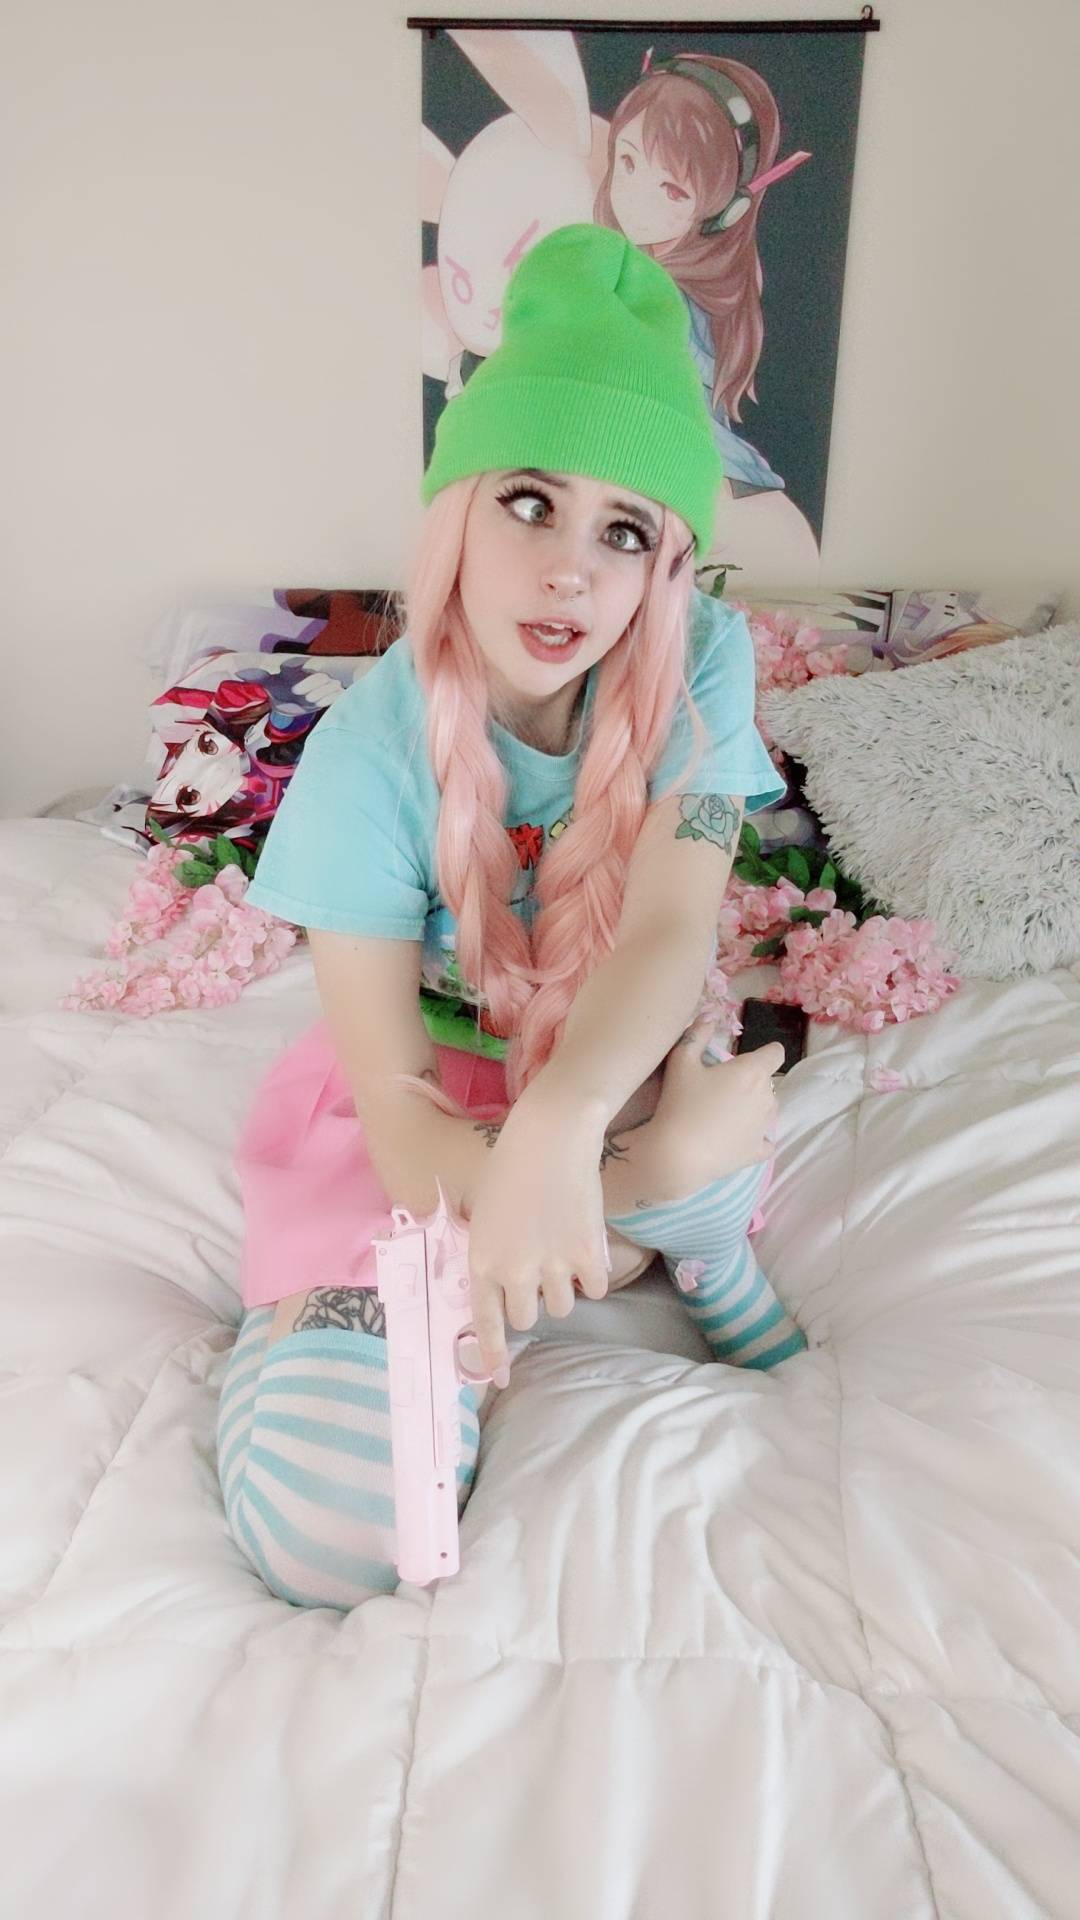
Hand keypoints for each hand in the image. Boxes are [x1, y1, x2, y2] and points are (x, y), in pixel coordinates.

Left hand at [461, 1100, 611, 1381]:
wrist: (550, 1137)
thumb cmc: (509, 1165)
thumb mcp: (482, 1213)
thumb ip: (491, 1255)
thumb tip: (504, 1286)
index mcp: (482, 1261)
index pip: (486, 1321)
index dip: (493, 1352)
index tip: (500, 1376)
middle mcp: (514, 1272)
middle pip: (528, 1317)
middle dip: (533, 1301)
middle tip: (539, 1273)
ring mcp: (553, 1266)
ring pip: (563, 1305)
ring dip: (563, 1287)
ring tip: (562, 1250)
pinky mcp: (587, 1255)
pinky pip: (595, 1288)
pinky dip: (593, 1275)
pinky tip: (585, 1246)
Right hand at [647, 1015, 783, 1204]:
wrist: (678, 1154)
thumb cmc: (680, 1103)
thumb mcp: (681, 1062)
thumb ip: (697, 1035)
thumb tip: (709, 1016)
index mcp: (752, 1071)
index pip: (775, 1053)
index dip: (765, 1052)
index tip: (746, 1059)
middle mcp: (766, 1097)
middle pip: (767, 1082)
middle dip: (751, 1082)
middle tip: (720, 1089)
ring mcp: (765, 1127)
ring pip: (767, 1110)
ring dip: (754, 1108)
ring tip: (725, 1114)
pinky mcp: (758, 1151)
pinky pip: (765, 1141)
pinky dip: (756, 1138)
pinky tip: (738, 1138)